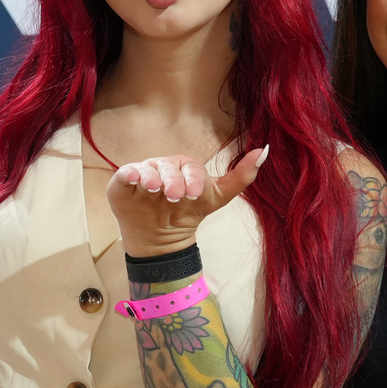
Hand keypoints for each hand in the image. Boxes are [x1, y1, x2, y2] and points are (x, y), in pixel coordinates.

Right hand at [106, 146, 268, 256]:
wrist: (162, 237)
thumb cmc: (190, 211)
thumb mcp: (219, 196)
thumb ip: (242, 176)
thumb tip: (263, 151)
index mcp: (185, 166)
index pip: (190, 168)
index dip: (194, 179)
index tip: (196, 194)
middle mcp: (163, 166)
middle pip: (169, 168)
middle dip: (173, 181)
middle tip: (176, 196)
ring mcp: (143, 173)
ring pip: (147, 169)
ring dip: (152, 178)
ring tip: (154, 189)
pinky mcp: (122, 184)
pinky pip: (124, 174)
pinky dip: (128, 175)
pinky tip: (134, 180)